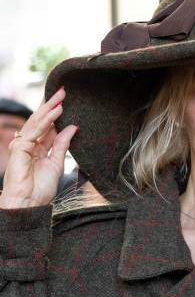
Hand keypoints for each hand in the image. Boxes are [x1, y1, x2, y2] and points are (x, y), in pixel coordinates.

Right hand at [0, 87, 78, 208]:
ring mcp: (23, 145)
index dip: (56, 113)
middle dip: (51, 105)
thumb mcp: (57, 163)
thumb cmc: (41, 189)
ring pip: (36, 123)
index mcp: (39, 147)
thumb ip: (63, 145)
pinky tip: (55, 113)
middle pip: (41, 120)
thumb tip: (73, 127)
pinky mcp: (19, 148)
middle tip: (63, 91)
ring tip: (61, 98)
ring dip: (49, 109)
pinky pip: (34, 131)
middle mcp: (30, 144)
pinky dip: (45, 121)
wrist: (29, 205)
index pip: (48, 126)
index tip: (66, 100)